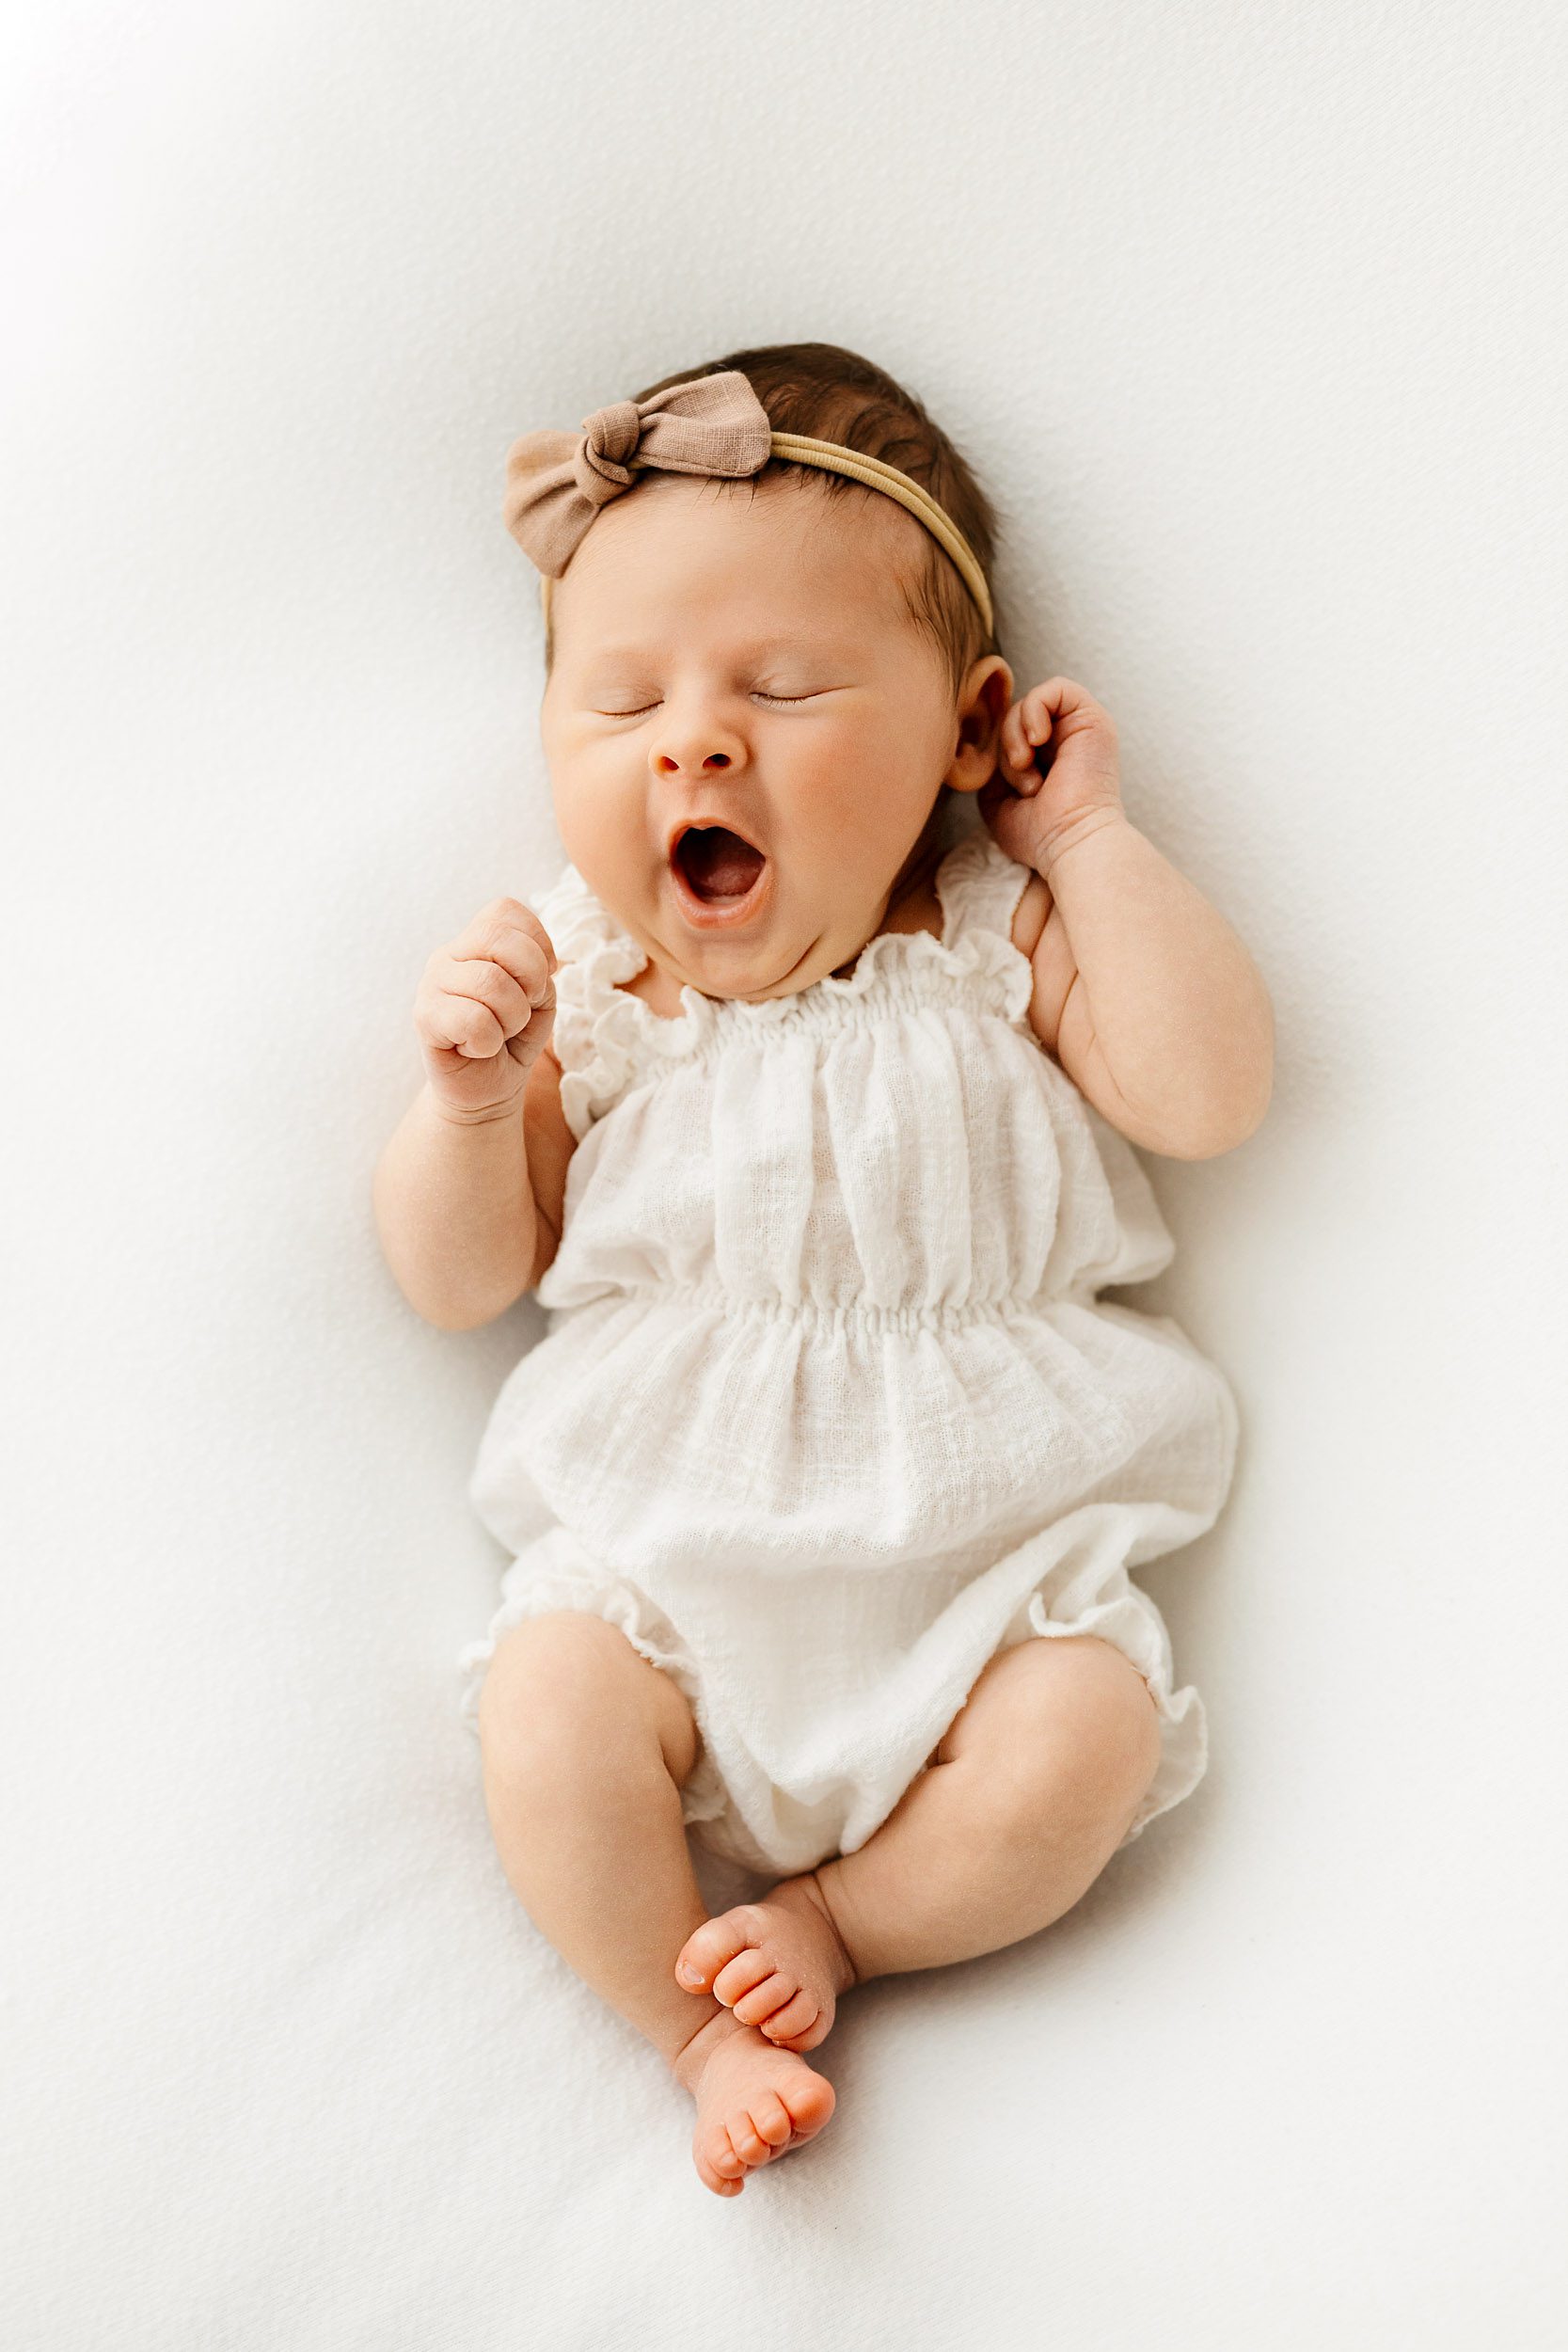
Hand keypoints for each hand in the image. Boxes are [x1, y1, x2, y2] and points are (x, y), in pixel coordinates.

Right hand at [413, 897, 557, 1122]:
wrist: (487, 1089)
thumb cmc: (513, 1039)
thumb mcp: (540, 1000)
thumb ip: (538, 974)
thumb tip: (530, 971)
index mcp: (476, 941)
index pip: (505, 911)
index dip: (538, 943)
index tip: (539, 982)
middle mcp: (449, 955)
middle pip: (499, 938)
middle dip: (531, 978)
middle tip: (524, 1009)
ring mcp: (431, 984)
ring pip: (490, 982)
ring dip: (512, 1017)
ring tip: (499, 1032)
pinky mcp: (424, 1018)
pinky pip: (472, 1019)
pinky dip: (489, 1041)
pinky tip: (477, 1047)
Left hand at [976, 676, 1125, 874]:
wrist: (1071, 841)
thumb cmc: (1039, 833)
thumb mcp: (996, 798)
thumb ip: (991, 766)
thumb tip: (985, 738)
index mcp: (1048, 758)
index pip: (1009, 732)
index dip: (999, 753)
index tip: (1008, 788)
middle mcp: (1066, 740)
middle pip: (1015, 716)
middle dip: (1006, 748)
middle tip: (1024, 784)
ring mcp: (1080, 727)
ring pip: (1028, 704)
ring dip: (1016, 737)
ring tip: (1029, 770)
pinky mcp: (1092, 717)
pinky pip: (1055, 688)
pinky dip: (1034, 711)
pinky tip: (1038, 741)